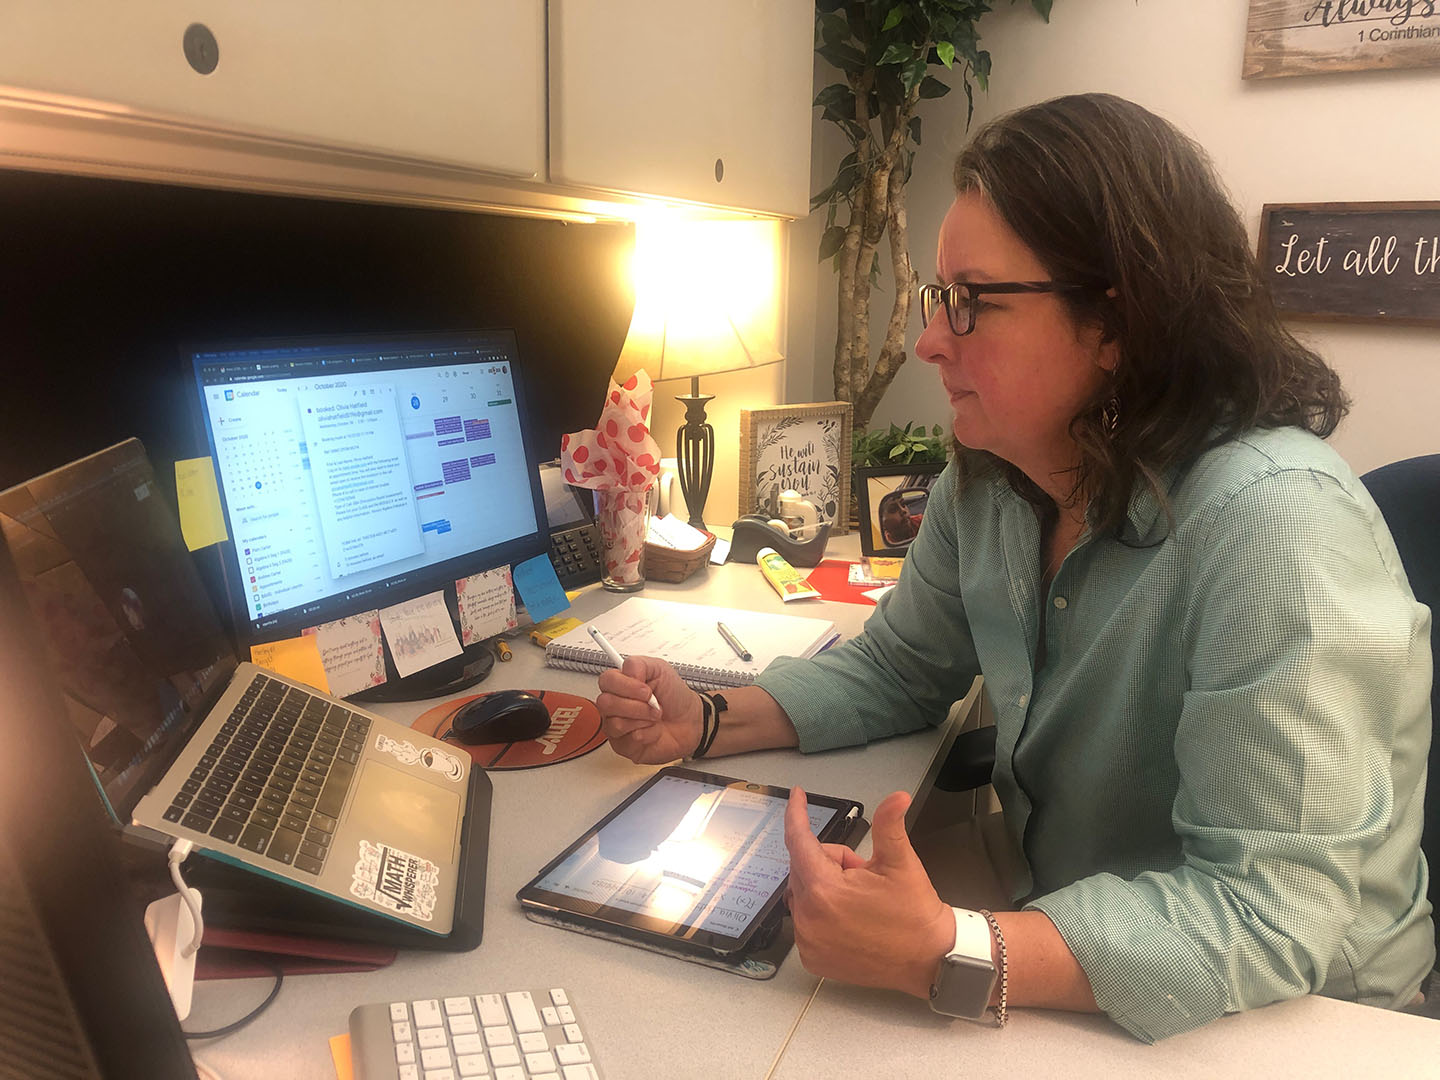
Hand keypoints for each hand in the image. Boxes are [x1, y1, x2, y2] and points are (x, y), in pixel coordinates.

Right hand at [596, 655, 703, 763]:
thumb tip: (625, 671)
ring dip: (643, 719)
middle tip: (653, 704)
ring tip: (654, 717)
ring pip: (615, 723)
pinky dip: (647, 733)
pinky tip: (652, 730)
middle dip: (637, 705)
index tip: (646, 689)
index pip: (606, 681)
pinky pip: (627, 740)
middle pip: (605, 703)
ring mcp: (616, 724)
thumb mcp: (661, 670)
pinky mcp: (623, 744)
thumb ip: (639, 664)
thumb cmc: (675, 697)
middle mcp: (615, 704)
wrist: (690, 722)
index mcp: (621, 683)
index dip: (625, 685)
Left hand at [783, 787, 954, 998]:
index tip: (797, 796)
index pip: (799, 841)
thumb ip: (889, 825)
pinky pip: (806, 919)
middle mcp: (808, 918)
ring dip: (825, 886)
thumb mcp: (901, 862)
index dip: (797, 814)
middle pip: (804, 866)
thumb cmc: (915, 913)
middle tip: (863, 873)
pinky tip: (850, 919)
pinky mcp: (812, 958)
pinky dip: (822, 912)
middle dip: (830, 861)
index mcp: (825, 890)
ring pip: (804, 892)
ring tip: (859, 899)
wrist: (929, 959)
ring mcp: (808, 942)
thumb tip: (898, 797)